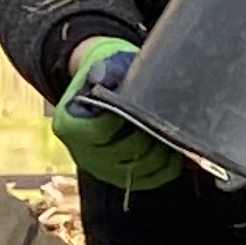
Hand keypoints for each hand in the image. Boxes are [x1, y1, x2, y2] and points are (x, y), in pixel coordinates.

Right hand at [48, 35, 184, 195]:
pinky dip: (167, 168)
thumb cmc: (104, 73)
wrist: (100, 87)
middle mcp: (82, 153)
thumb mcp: (102, 64)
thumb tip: (109, 75)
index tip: (139, 103)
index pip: (102, 129)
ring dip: (163, 153)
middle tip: (167, 118)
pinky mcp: (119, 178)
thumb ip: (106, 71)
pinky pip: (150, 180)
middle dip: (151, 134)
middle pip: (127, 152)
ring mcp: (101, 169)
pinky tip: (175, 151)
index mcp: (70, 126)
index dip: (125, 117)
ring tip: (173, 132)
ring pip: (141, 169)